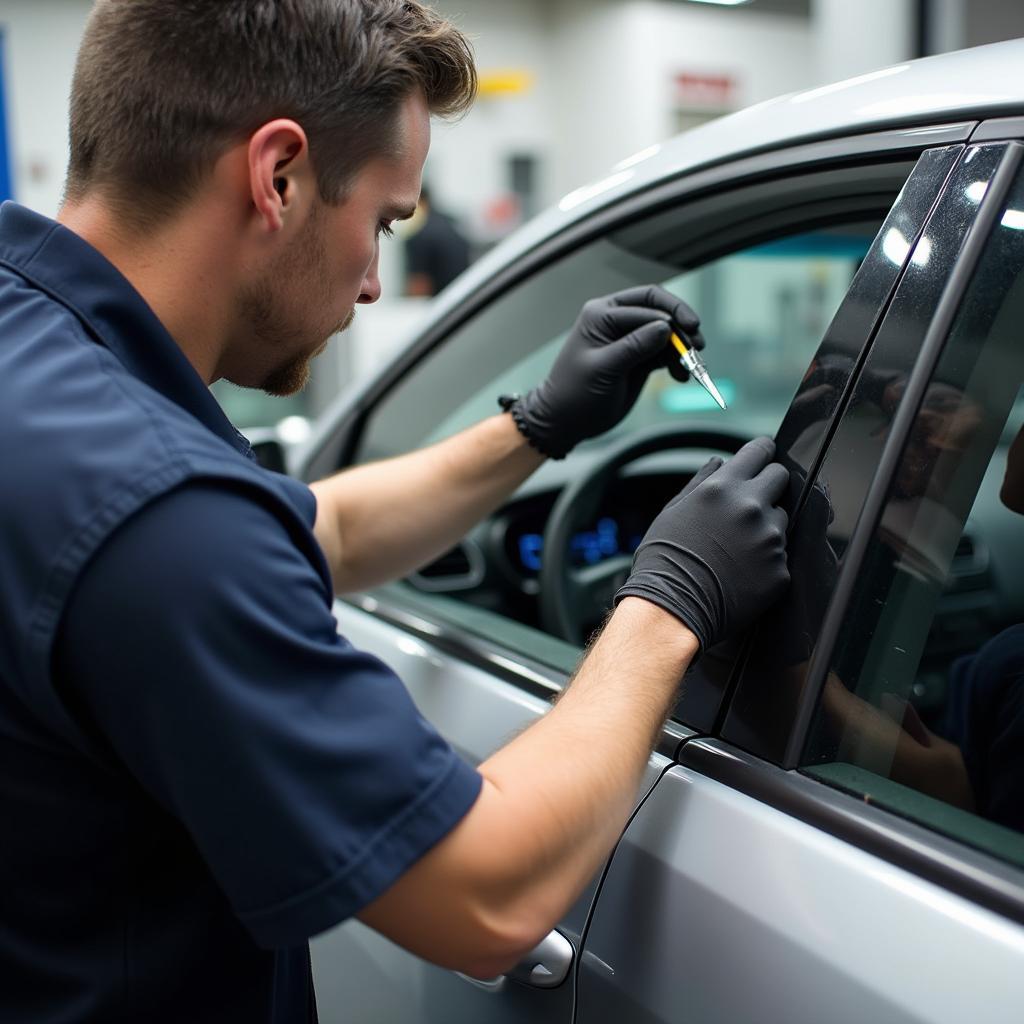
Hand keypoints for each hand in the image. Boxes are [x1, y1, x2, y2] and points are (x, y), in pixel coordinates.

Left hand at [510, 285, 703, 458]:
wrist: (566, 422)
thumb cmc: (575, 394)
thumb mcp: (603, 369)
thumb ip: (633, 346)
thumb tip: (665, 327)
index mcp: (602, 314)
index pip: (646, 302)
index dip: (671, 314)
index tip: (688, 334)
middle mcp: (616, 321)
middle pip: (660, 311)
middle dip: (682, 327)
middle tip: (698, 346)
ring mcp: (629, 340)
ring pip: (667, 334)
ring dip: (683, 348)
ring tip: (692, 368)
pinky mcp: (638, 359)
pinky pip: (665, 353)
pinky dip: (677, 362)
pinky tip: (682, 376)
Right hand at [614, 437, 789, 651]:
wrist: (672, 609)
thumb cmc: (664, 560)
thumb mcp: (673, 511)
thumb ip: (701, 481)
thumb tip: (720, 463)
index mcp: (723, 488)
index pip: (760, 451)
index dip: (761, 452)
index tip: (762, 455)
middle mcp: (751, 507)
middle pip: (780, 478)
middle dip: (768, 484)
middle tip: (750, 501)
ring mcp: (770, 539)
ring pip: (781, 518)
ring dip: (766, 524)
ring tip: (738, 545)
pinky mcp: (780, 569)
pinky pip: (780, 554)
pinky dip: (766, 558)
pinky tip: (742, 569)